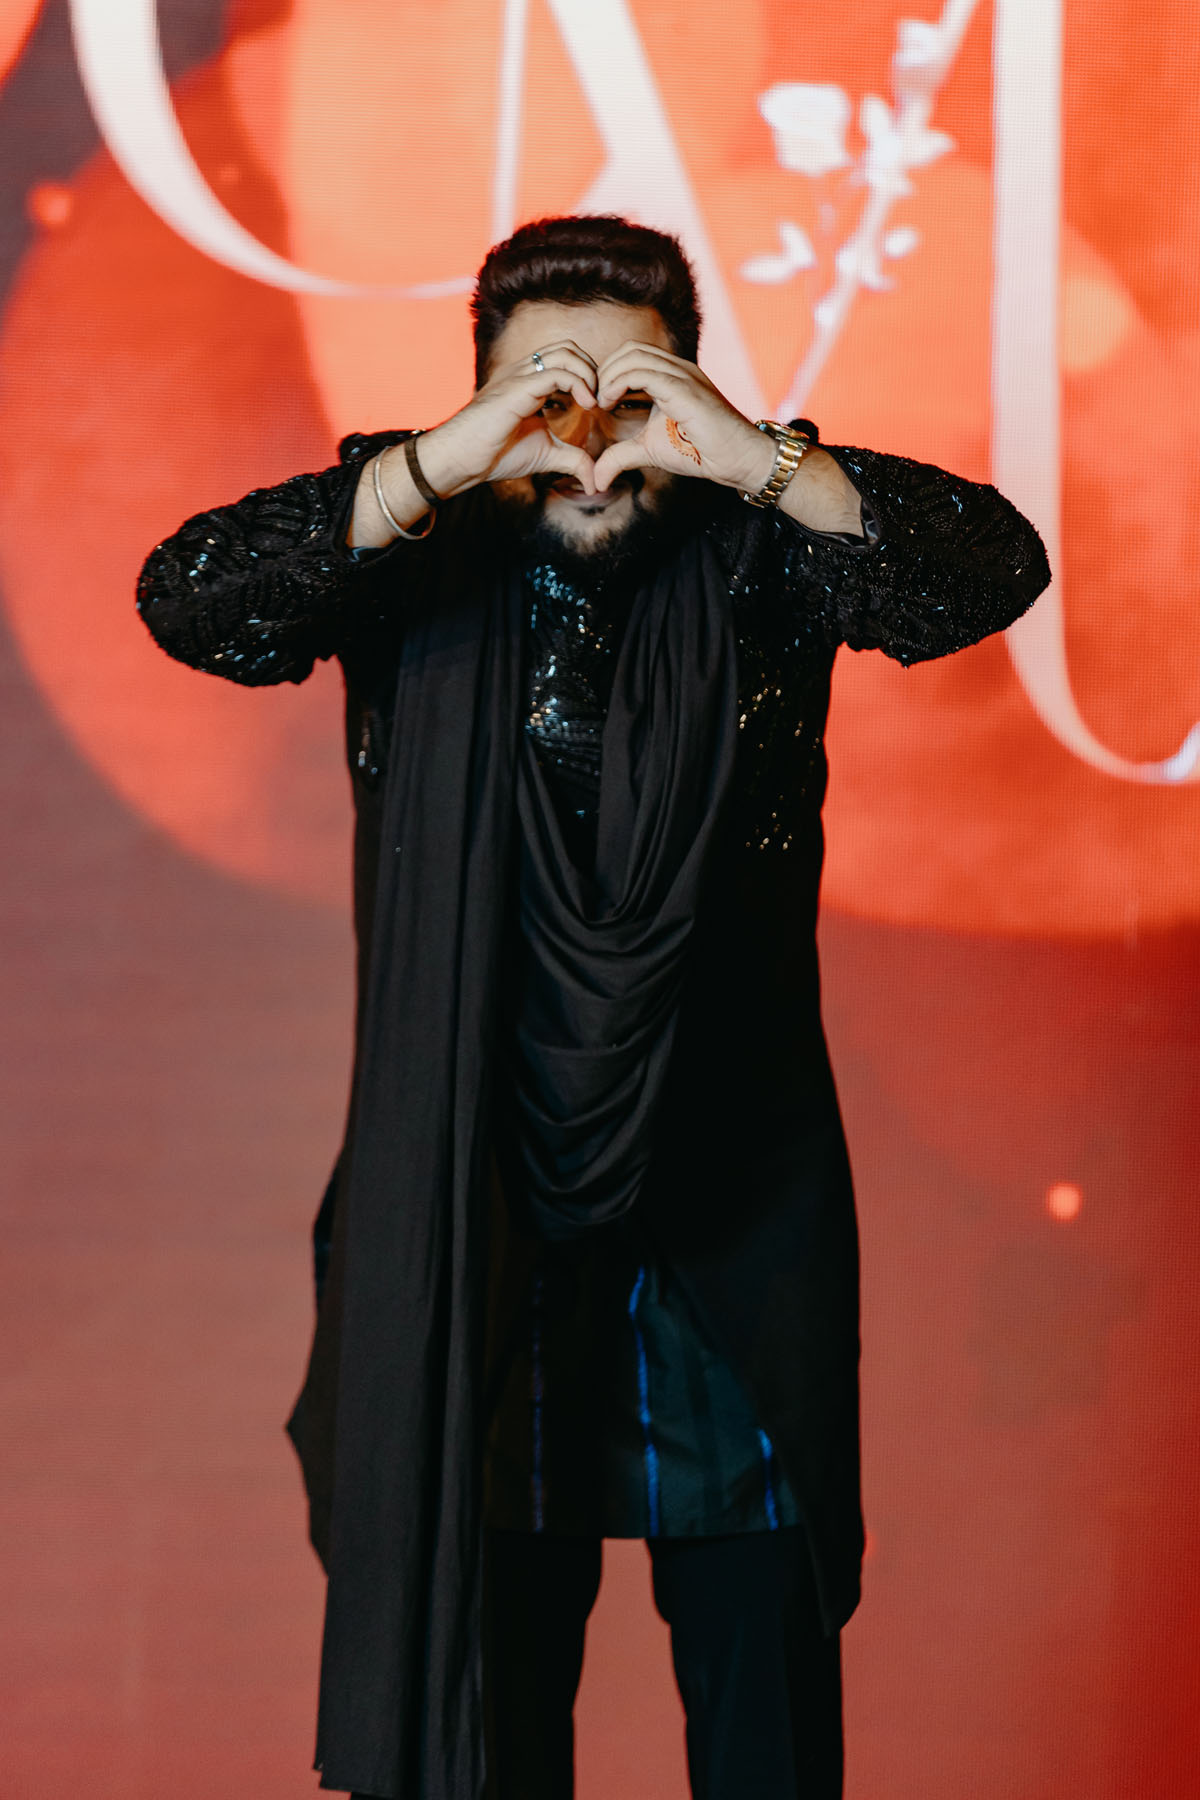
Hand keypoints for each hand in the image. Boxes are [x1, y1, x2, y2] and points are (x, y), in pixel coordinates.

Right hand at [417, 340, 601, 496]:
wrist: (462, 458)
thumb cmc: (494, 454)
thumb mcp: (545, 456)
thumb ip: (572, 460)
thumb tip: (594, 480)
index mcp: (529, 381)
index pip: (567, 359)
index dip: (588, 376)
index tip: (598, 405)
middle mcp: (524, 372)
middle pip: (569, 348)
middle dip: (592, 370)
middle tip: (599, 400)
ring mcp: (520, 376)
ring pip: (565, 353)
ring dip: (588, 374)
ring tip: (594, 402)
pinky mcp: (517, 388)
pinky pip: (556, 373)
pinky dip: (578, 384)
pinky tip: (586, 405)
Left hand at [591, 343, 772, 494]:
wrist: (737, 458)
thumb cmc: (699, 451)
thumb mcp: (649, 451)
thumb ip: (621, 457)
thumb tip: (597, 480)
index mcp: (672, 375)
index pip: (632, 356)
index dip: (609, 373)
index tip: (596, 401)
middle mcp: (678, 368)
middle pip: (630, 349)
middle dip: (604, 371)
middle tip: (593, 400)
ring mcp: (683, 374)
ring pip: (634, 356)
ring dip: (608, 376)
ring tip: (600, 402)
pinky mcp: (684, 388)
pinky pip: (644, 372)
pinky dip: (619, 383)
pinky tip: (609, 403)